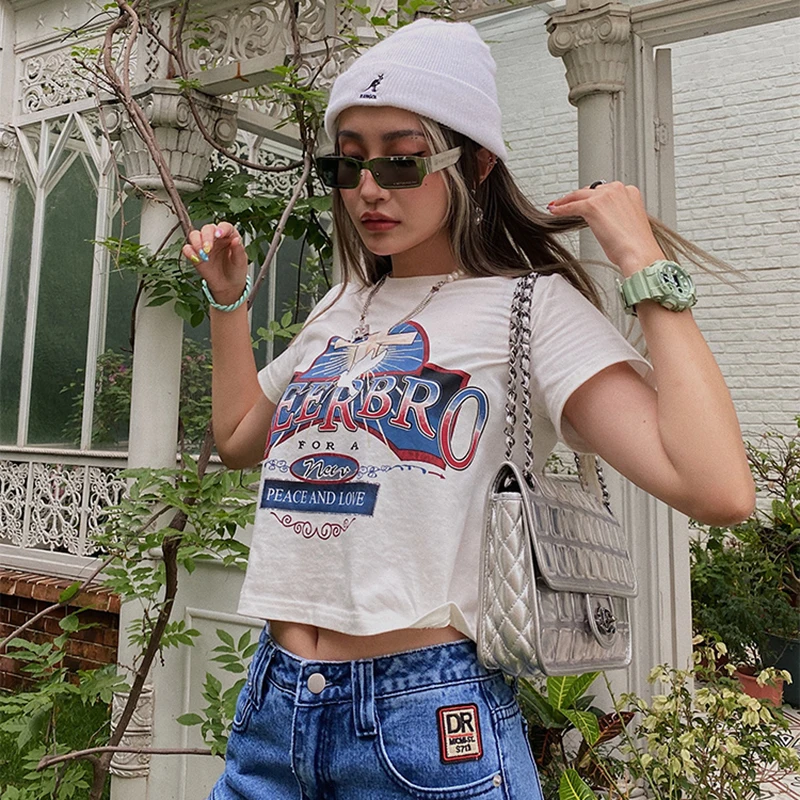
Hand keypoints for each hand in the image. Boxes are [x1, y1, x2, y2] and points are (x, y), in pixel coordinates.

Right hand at [183, 222, 247, 305]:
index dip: (221, 229)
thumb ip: (239, 250)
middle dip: (206, 237)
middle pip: (207, 228)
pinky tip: (195, 258)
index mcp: (229, 236)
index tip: (219, 234)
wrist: (228, 285)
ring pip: (195, 235)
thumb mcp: (241, 262)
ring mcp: (204, 245)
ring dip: (197, 243)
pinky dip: (189, 252)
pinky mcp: (195, 254)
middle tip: (208, 248)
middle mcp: (215, 237)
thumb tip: (237, 240)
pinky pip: (187, 248)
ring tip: (203, 254)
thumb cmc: (236, 271)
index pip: (224, 226)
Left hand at [547, 181, 664, 275]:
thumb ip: (616, 217)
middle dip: (577, 197)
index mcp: (630, 193)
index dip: (592, 197)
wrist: (638, 253)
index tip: (583, 200)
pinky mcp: (593, 206)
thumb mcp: (627, 225)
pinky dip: (561, 209)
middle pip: (591, 190)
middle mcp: (618, 190)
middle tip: (566, 203)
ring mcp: (605, 196)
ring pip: (579, 194)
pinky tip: (554, 211)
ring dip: (566, 201)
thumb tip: (604, 222)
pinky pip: (572, 206)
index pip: (605, 191)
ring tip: (557, 206)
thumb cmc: (635, 246)